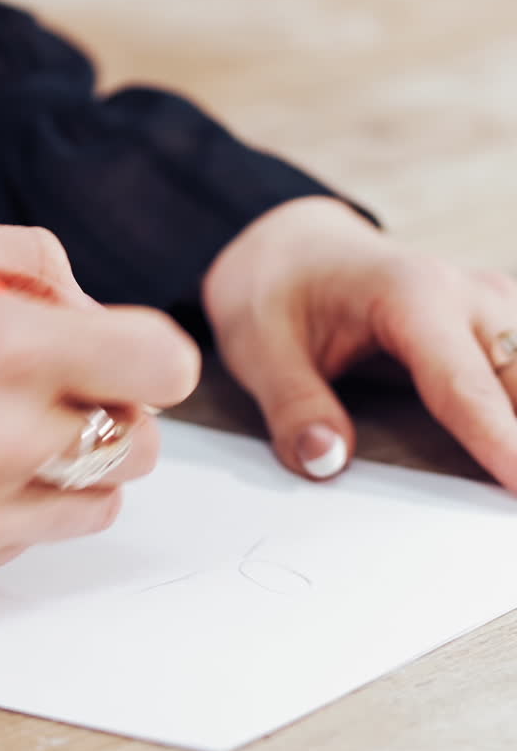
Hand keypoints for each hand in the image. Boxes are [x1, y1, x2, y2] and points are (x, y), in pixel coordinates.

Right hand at [0, 211, 198, 587]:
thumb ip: (22, 260)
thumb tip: (90, 308)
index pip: (162, 367)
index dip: (150, 358)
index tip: (122, 355)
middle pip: (142, 443)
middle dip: (113, 411)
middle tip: (57, 393)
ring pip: (102, 502)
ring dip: (75, 467)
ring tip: (5, 438)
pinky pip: (34, 539)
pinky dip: (17, 507)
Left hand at [202, 196, 516, 486]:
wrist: (290, 249)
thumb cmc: (278, 291)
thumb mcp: (259, 348)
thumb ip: (293, 407)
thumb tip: (326, 460)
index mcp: (410, 293)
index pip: (464, 385)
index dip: (499, 442)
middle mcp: (463, 294)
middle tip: (513, 500)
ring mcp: (488, 306)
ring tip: (512, 484)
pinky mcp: (495, 324)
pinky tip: (511, 453)